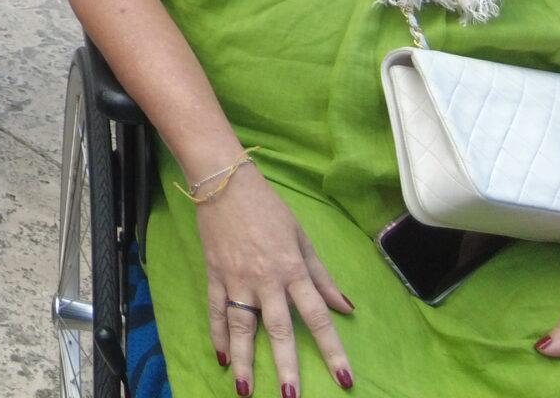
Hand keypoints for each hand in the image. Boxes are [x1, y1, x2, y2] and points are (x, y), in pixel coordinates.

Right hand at [195, 167, 354, 396]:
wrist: (224, 183)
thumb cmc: (268, 208)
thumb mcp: (302, 237)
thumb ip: (322, 276)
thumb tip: (345, 308)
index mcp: (293, 270)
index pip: (318, 317)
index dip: (333, 350)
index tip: (344, 380)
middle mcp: (266, 279)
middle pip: (278, 329)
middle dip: (286, 365)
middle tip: (291, 396)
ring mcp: (236, 278)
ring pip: (242, 326)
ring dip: (245, 360)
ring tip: (246, 391)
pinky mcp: (214, 274)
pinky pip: (216, 310)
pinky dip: (218, 335)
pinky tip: (222, 358)